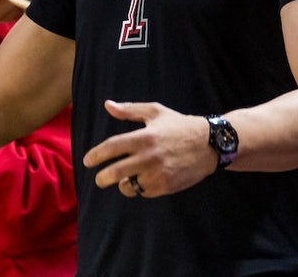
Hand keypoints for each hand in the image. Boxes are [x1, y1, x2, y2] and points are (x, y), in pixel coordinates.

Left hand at [82, 100, 212, 198]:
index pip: (112, 147)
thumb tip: (108, 105)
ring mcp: (158, 173)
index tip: (87, 161)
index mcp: (144, 136)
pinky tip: (144, 180)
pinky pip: (145, 192)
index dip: (96, 155)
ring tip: (126, 178)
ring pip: (130, 185)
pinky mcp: (166, 186)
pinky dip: (140, 188)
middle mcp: (149, 156)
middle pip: (116, 172)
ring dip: (124, 184)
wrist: (210, 144)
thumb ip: (130, 110)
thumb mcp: (156, 112)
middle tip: (99, 180)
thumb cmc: (179, 126)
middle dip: (102, 178)